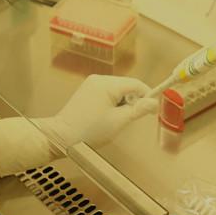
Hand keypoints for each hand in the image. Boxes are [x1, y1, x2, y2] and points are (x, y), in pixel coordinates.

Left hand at [38, 75, 157, 147]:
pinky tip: (107, 116)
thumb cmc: (90, 130)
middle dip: (133, 100)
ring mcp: (91, 84)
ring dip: (122, 103)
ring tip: (117, 120)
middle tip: (131, 119)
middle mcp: (99, 79)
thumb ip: (137, 110)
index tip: (151, 110)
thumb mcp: (118, 122)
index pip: (135, 84)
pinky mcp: (86, 91)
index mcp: (107, 84)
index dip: (147, 95)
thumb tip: (154, 102)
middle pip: (126, 86)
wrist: (61, 136)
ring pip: (117, 90)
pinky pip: (107, 93)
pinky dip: (112, 103)